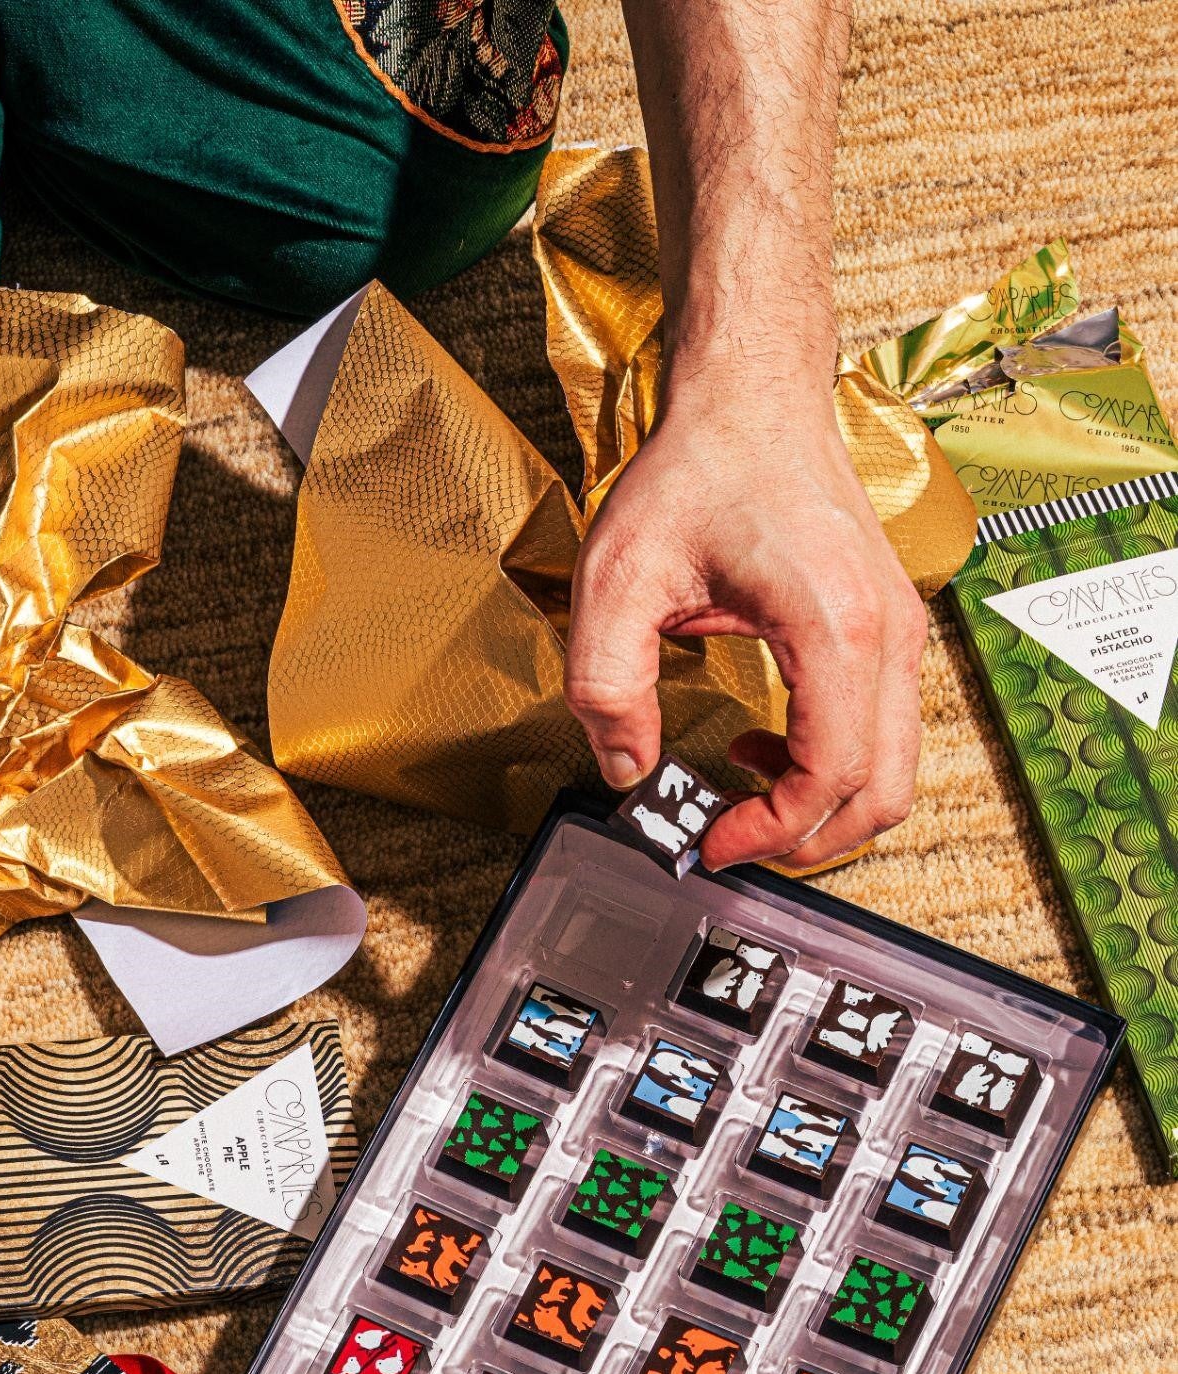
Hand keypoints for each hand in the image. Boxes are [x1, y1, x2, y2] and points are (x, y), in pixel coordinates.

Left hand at [563, 386, 928, 870]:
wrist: (754, 397)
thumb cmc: (700, 469)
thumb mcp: (618, 578)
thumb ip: (607, 684)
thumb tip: (628, 768)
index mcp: (835, 627)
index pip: (830, 777)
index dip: (770, 832)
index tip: (709, 841)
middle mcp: (888, 634)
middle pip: (881, 793)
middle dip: (804, 839)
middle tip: (728, 837)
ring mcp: (900, 632)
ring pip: (892, 771)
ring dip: (821, 805)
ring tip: (743, 789)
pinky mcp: (892, 629)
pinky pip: (883, 732)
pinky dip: (835, 766)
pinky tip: (767, 744)